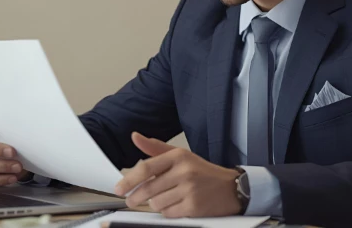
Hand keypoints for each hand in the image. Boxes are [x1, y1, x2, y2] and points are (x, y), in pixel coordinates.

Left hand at [114, 132, 241, 217]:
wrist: (231, 188)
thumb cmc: (202, 171)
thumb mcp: (181, 155)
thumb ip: (156, 148)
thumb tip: (135, 137)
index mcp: (178, 156)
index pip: (146, 168)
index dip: (129, 180)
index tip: (119, 188)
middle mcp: (184, 172)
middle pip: (148, 189)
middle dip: (136, 197)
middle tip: (131, 200)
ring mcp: (189, 190)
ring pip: (157, 203)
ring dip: (155, 204)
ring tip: (164, 198)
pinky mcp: (194, 207)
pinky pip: (168, 213)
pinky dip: (167, 212)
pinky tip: (175, 205)